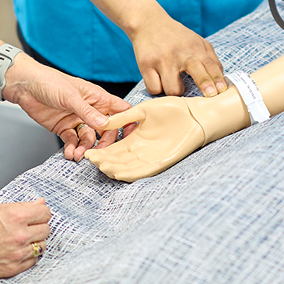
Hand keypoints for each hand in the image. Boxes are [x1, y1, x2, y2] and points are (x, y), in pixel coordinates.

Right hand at [0, 198, 50, 278]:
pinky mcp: (14, 268)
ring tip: (22, 239)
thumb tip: (39, 204)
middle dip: (39, 226)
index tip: (37, 214)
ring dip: (35, 242)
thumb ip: (20, 206)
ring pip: (42, 246)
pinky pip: (34, 261)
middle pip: (46, 229)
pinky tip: (18, 250)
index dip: (41, 212)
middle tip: (28, 226)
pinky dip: (29, 255)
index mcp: (15, 217)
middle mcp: (20, 235)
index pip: (45, 213)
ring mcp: (18, 254)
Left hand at [3, 58, 131, 160]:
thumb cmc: (49, 81)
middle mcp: (90, 109)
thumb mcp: (70, 96)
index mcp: (97, 97)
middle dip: (105, 143)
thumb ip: (88, 112)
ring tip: (79, 156)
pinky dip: (73, 149)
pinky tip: (70, 153)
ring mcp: (77, 119)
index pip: (120, 110)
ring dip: (86, 148)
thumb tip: (106, 125)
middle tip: (99, 152)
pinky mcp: (64, 128)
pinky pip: (73, 141)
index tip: (132, 137)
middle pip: (107, 130)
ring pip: (89, 138)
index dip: (128, 122)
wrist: (24, 85)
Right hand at [85, 96, 206, 181]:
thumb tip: (104, 121)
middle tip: (92, 161)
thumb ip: (124, 117)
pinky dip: (132, 174)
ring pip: (129, 168)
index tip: (89, 153)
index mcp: (134, 138)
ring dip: (116, 169)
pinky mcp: (163, 162)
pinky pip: (145, 171)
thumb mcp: (143, 111)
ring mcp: (151, 157)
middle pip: (118, 160)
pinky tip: (120, 173)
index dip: (101, 152)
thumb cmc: (172, 109)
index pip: (114, 149)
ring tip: (102, 167)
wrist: (194, 115)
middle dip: (105, 162)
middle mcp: (141, 151)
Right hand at [131, 11, 226, 97]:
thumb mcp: (196, 41)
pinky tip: (159, 81)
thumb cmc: (175, 36)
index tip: (222, 91)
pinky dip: (158, 89)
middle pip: (196, 71)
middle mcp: (180, 53)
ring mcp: (162, 59)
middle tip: (210, 95)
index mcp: (195, 48)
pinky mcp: (145, 64)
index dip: (217, 79)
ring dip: (175, 92)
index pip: (211, 65)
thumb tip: (221, 79)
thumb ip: (211, 59)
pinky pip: (154, 88)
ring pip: (172, 89)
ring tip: (173, 83)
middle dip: (205, 84)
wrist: (148, 22)